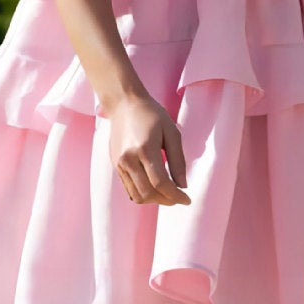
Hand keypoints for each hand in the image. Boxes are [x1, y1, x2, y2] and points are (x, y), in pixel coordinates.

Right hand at [107, 90, 190, 204]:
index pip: (161, 183)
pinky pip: (130, 189)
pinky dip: (144, 194)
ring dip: (155, 200)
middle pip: (149, 193)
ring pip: (137, 196)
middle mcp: (129, 159)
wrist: (124, 103)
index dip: (176, 196)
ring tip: (167, 193)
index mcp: (145, 149)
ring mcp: (120, 164)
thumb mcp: (171, 132)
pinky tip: (154, 187)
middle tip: (178, 197)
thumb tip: (183, 185)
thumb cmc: (151, 114)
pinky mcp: (116, 166)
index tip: (187, 199)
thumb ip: (178, 160)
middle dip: (167, 200)